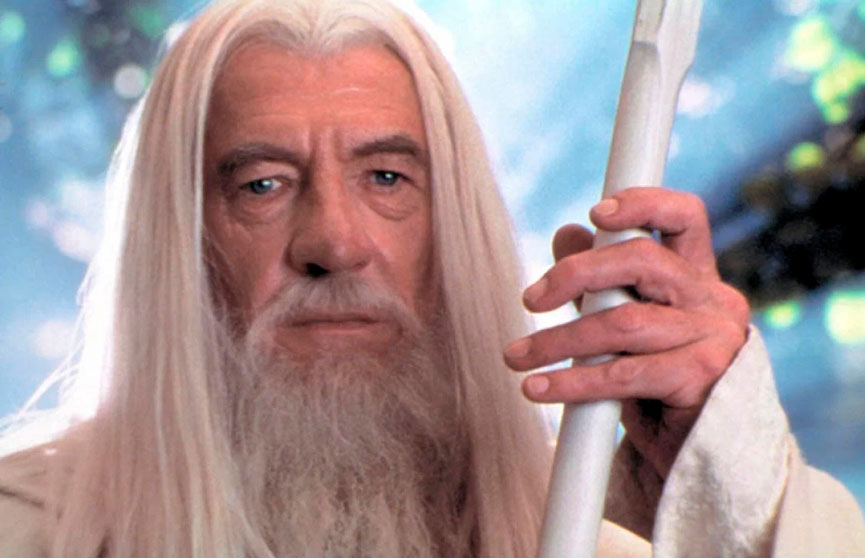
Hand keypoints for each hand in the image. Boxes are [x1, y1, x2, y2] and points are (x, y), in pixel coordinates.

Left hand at [503, 187, 749, 477]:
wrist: (698, 455)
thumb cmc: (659, 384)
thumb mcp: (626, 326)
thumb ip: (601, 282)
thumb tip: (568, 232)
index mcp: (698, 277)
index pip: (685, 218)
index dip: (643, 204)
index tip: (595, 213)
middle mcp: (715, 299)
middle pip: (643, 260)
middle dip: (576, 274)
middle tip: (529, 299)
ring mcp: (714, 338)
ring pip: (623, 322)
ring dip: (557, 341)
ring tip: (516, 356)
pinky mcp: (702, 379)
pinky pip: (624, 374)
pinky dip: (572, 382)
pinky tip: (537, 388)